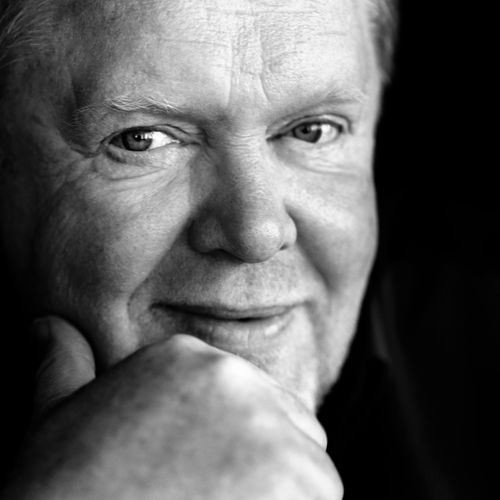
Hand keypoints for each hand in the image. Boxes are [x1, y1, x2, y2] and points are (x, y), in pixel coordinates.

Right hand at [3, 317, 342, 499]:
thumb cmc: (62, 494)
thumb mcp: (53, 421)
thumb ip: (62, 365)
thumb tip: (45, 326)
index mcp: (184, 357)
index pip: (243, 396)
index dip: (231, 445)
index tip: (202, 475)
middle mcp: (231, 375)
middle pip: (282, 423)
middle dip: (263, 466)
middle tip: (213, 497)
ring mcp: (266, 423)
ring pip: (306, 464)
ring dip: (281, 496)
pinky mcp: (298, 478)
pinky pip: (321, 498)